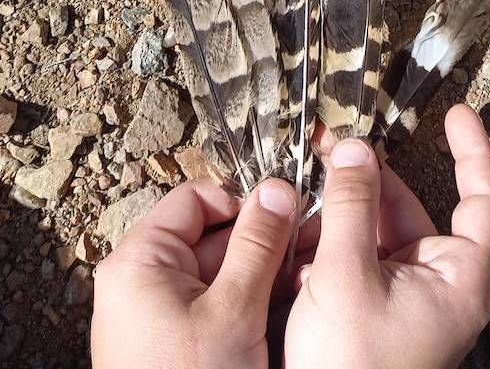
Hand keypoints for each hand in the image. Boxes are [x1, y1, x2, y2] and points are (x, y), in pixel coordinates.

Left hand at [91, 174, 298, 368]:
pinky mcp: (168, 346)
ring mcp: (152, 318)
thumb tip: (276, 192)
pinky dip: (242, 308)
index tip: (282, 214)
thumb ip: (258, 245)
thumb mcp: (233, 310)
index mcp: (139, 263)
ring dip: (256, 278)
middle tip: (301, 251)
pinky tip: (274, 318)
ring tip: (294, 286)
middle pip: (208, 237)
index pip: (195, 200)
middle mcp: (138, 284)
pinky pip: (210, 308)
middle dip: (257, 245)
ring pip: (215, 276)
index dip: (242, 202)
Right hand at [284, 104, 489, 368]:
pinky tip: (292, 240)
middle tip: (327, 144)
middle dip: (364, 180)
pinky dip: (323, 244)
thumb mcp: (347, 277)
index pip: (481, 200)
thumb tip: (352, 148)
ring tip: (296, 204)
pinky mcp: (369, 310)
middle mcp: (435, 283)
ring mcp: (401, 298)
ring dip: (334, 214)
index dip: (473, 152)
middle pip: (406, 208)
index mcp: (455, 277)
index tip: (458, 111)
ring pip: (371, 231)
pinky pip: (350, 258)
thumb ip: (350, 206)